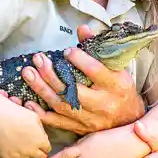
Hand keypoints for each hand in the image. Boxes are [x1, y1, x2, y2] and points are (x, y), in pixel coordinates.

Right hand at [0, 100, 51, 157]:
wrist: (0, 119)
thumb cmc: (18, 114)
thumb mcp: (35, 117)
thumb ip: (41, 129)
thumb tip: (42, 136)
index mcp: (40, 141)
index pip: (47, 148)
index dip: (46, 147)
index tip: (44, 146)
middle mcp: (32, 151)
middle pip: (41, 157)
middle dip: (42, 156)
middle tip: (41, 156)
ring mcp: (20, 156)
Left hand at [21, 25, 144, 134]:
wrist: (129, 120)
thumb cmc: (121, 88)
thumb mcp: (116, 67)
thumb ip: (97, 48)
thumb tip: (82, 28)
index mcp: (115, 85)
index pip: (95, 71)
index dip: (79, 60)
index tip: (66, 51)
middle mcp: (103, 104)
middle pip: (73, 90)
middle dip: (52, 75)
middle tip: (38, 60)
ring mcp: (90, 119)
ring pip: (62, 105)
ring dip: (42, 89)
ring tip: (28, 74)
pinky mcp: (80, 128)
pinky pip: (57, 122)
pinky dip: (41, 114)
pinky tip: (28, 103)